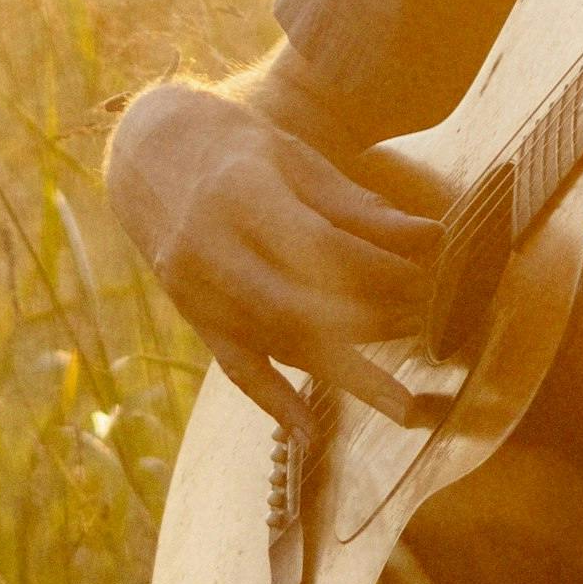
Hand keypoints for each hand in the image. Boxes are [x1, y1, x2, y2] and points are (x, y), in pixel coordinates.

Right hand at [105, 75, 452, 392]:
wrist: (150, 154)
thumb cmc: (238, 150)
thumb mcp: (297, 160)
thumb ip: (359, 207)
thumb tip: (431, 239)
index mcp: (240, 194)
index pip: (320, 248)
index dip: (379, 270)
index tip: (424, 279)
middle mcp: (210, 248)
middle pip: (299, 304)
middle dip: (370, 323)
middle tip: (423, 327)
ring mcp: (196, 290)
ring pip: (275, 343)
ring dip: (343, 371)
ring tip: (401, 402)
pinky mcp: (194, 318)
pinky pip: (236, 367)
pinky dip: (273, 401)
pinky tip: (310, 433)